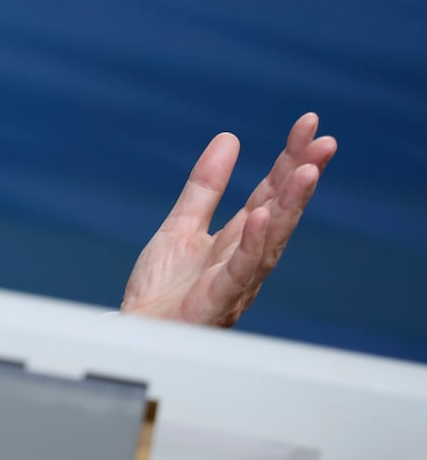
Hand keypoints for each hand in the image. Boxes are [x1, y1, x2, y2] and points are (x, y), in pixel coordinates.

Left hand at [120, 113, 335, 326]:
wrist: (136, 333)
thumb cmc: (164, 290)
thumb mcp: (181, 224)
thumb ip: (205, 187)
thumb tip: (229, 139)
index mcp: (237, 240)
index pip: (269, 193)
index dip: (289, 160)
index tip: (308, 126)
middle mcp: (244, 260)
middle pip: (278, 212)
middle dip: (301, 177)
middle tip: (323, 142)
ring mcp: (234, 282)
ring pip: (269, 240)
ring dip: (290, 206)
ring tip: (306, 171)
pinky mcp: (215, 302)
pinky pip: (238, 272)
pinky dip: (253, 245)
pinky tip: (262, 217)